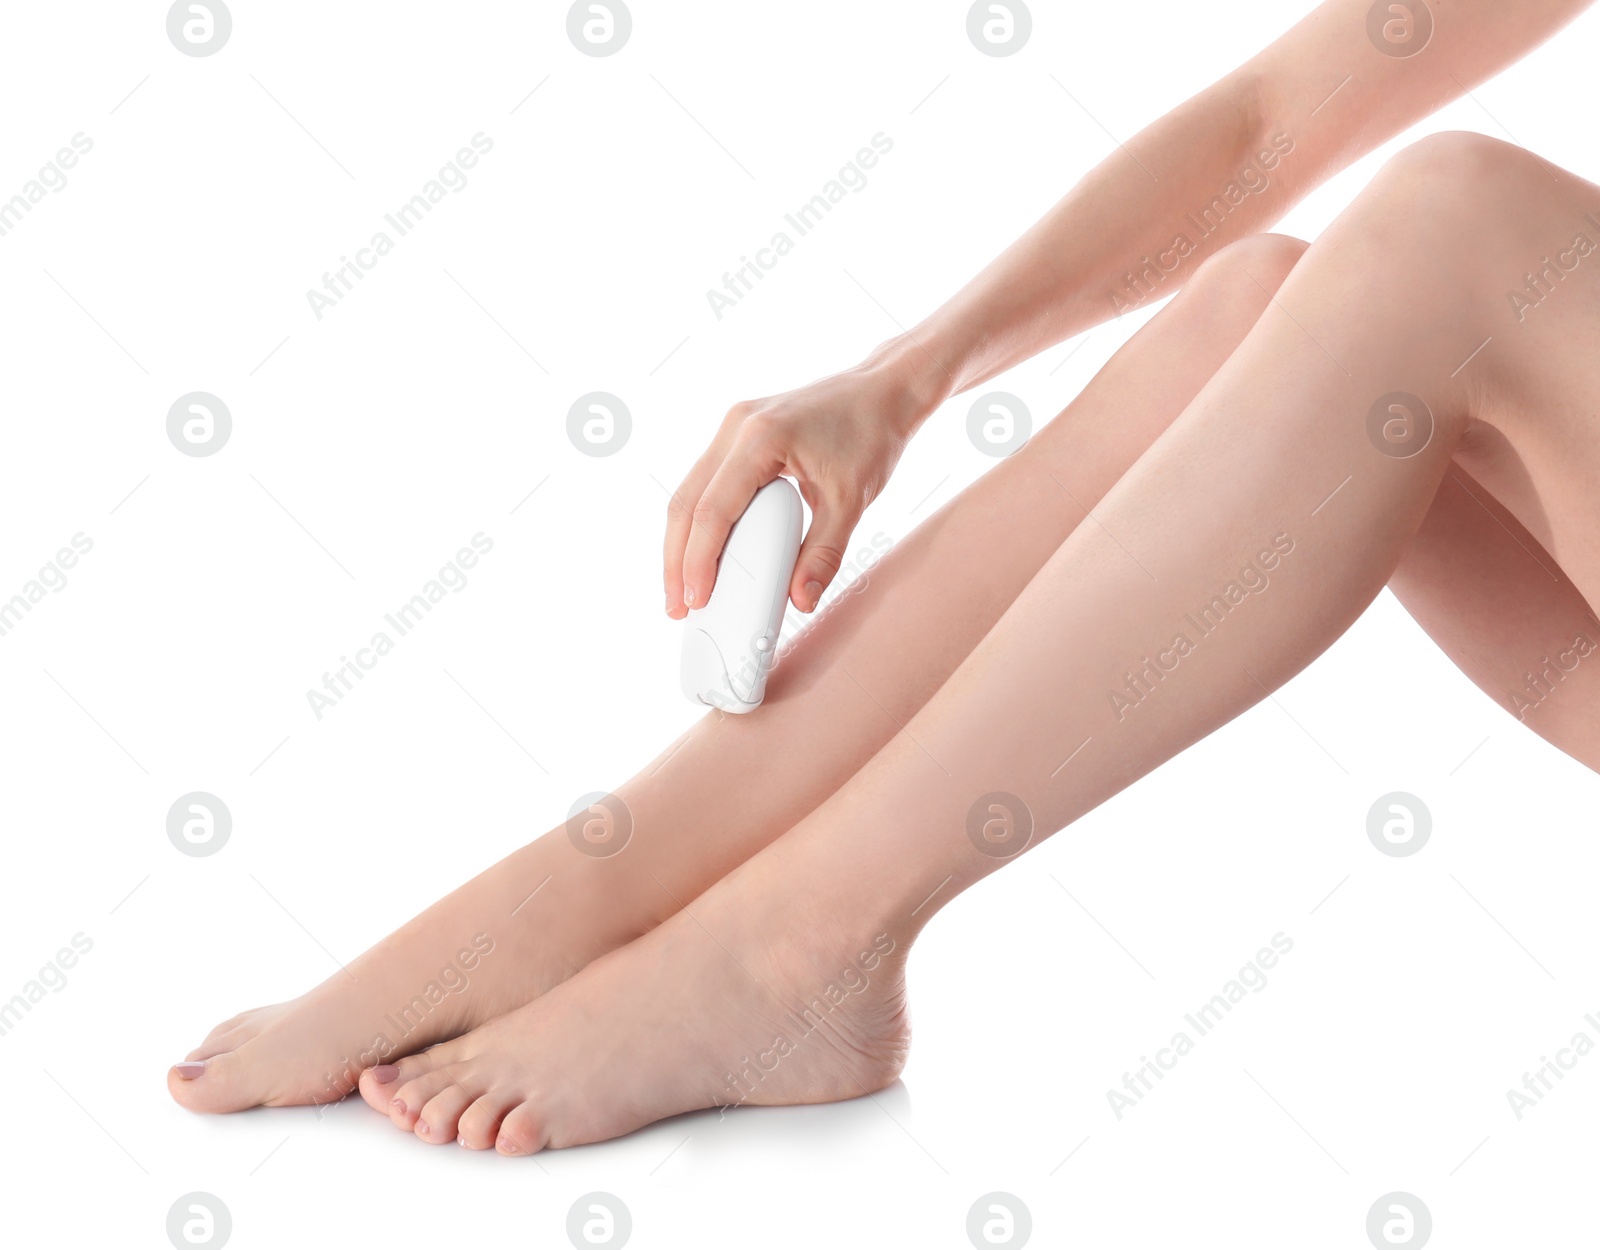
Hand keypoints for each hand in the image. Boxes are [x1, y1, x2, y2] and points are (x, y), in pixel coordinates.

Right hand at [664, 352, 939, 618]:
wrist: (882, 390)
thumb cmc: (871, 434)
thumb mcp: (852, 501)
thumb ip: (825, 554)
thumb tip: (800, 600)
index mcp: (761, 438)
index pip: (713, 509)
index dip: (698, 560)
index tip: (696, 599)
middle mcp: (736, 427)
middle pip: (685, 502)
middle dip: (676, 560)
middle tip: (677, 607)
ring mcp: (732, 427)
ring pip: (688, 491)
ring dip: (681, 543)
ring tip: (683, 589)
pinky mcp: (736, 434)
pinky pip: (705, 482)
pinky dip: (699, 522)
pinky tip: (703, 554)